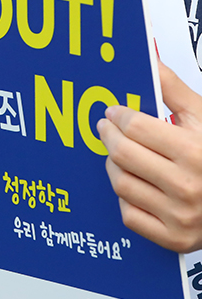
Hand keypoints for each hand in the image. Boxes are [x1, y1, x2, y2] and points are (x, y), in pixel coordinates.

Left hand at [99, 62, 201, 251]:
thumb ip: (175, 91)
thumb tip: (151, 59)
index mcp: (197, 153)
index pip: (136, 128)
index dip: (119, 116)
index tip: (114, 112)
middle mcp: (188, 186)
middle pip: (122, 154)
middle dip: (109, 136)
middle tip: (106, 128)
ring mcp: (180, 216)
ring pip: (120, 182)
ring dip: (114, 165)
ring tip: (121, 155)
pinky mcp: (173, 239)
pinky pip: (128, 214)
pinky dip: (126, 198)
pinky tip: (136, 184)